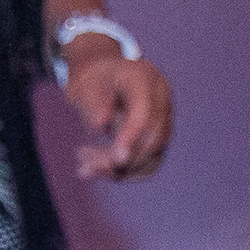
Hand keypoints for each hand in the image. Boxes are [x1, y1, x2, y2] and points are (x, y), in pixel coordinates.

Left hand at [60, 43, 171, 178]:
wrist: (102, 80)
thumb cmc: (91, 80)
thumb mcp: (84, 85)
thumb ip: (92, 103)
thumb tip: (101, 125)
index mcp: (144, 77)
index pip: (144, 111)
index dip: (132, 136)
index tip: (116, 160)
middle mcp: (161, 98)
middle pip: (152, 138)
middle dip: (120, 160)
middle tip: (85, 168)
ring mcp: (165, 119)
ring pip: (151, 157)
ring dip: (118, 171)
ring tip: (85, 168)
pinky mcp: (160, 138)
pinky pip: (148, 165)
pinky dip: (123, 172)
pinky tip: (96, 168)